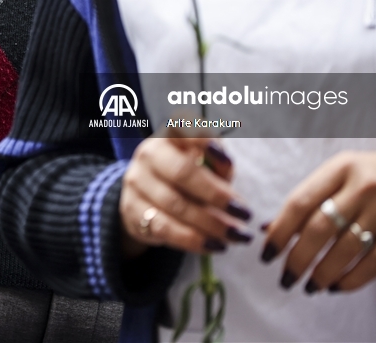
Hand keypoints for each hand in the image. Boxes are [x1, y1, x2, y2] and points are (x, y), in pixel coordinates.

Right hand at [120, 136, 252, 257]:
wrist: (145, 196)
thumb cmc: (184, 176)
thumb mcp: (204, 163)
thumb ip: (219, 167)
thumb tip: (232, 190)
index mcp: (168, 135)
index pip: (183, 129)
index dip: (205, 143)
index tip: (229, 164)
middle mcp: (148, 154)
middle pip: (181, 172)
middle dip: (216, 195)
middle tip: (244, 213)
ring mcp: (136, 182)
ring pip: (175, 205)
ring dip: (210, 223)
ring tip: (235, 235)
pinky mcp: (131, 210)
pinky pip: (164, 228)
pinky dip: (192, 239)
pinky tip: (214, 245)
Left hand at [262, 145, 375, 292]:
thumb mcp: (348, 172)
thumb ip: (313, 196)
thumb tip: (273, 227)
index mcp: (342, 167)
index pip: (300, 201)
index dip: (280, 230)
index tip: (268, 251)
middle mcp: (363, 186)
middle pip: (318, 229)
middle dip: (297, 258)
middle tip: (286, 277)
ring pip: (344, 249)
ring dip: (322, 273)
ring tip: (311, 285)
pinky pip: (374, 263)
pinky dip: (352, 279)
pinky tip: (338, 286)